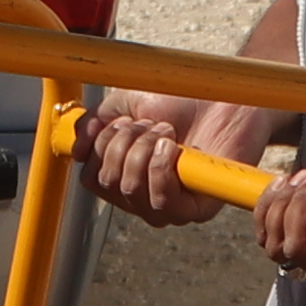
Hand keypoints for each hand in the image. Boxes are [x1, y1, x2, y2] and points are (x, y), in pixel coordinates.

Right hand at [78, 93, 263, 226]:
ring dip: (142, 151)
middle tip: (149, 124)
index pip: (91, 179)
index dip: (100, 148)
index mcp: (127, 175)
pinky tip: (171, 146)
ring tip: (165, 132)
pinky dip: (160, 168)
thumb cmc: (184, 100)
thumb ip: (95, 123)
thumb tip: (77, 148)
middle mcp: (145, 197)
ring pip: (131, 192)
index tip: (123, 123)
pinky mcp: (198, 209)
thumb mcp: (127, 103)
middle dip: (122, 142)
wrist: (228, 96)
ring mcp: (171, 206)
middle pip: (107, 183)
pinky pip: (163, 202)